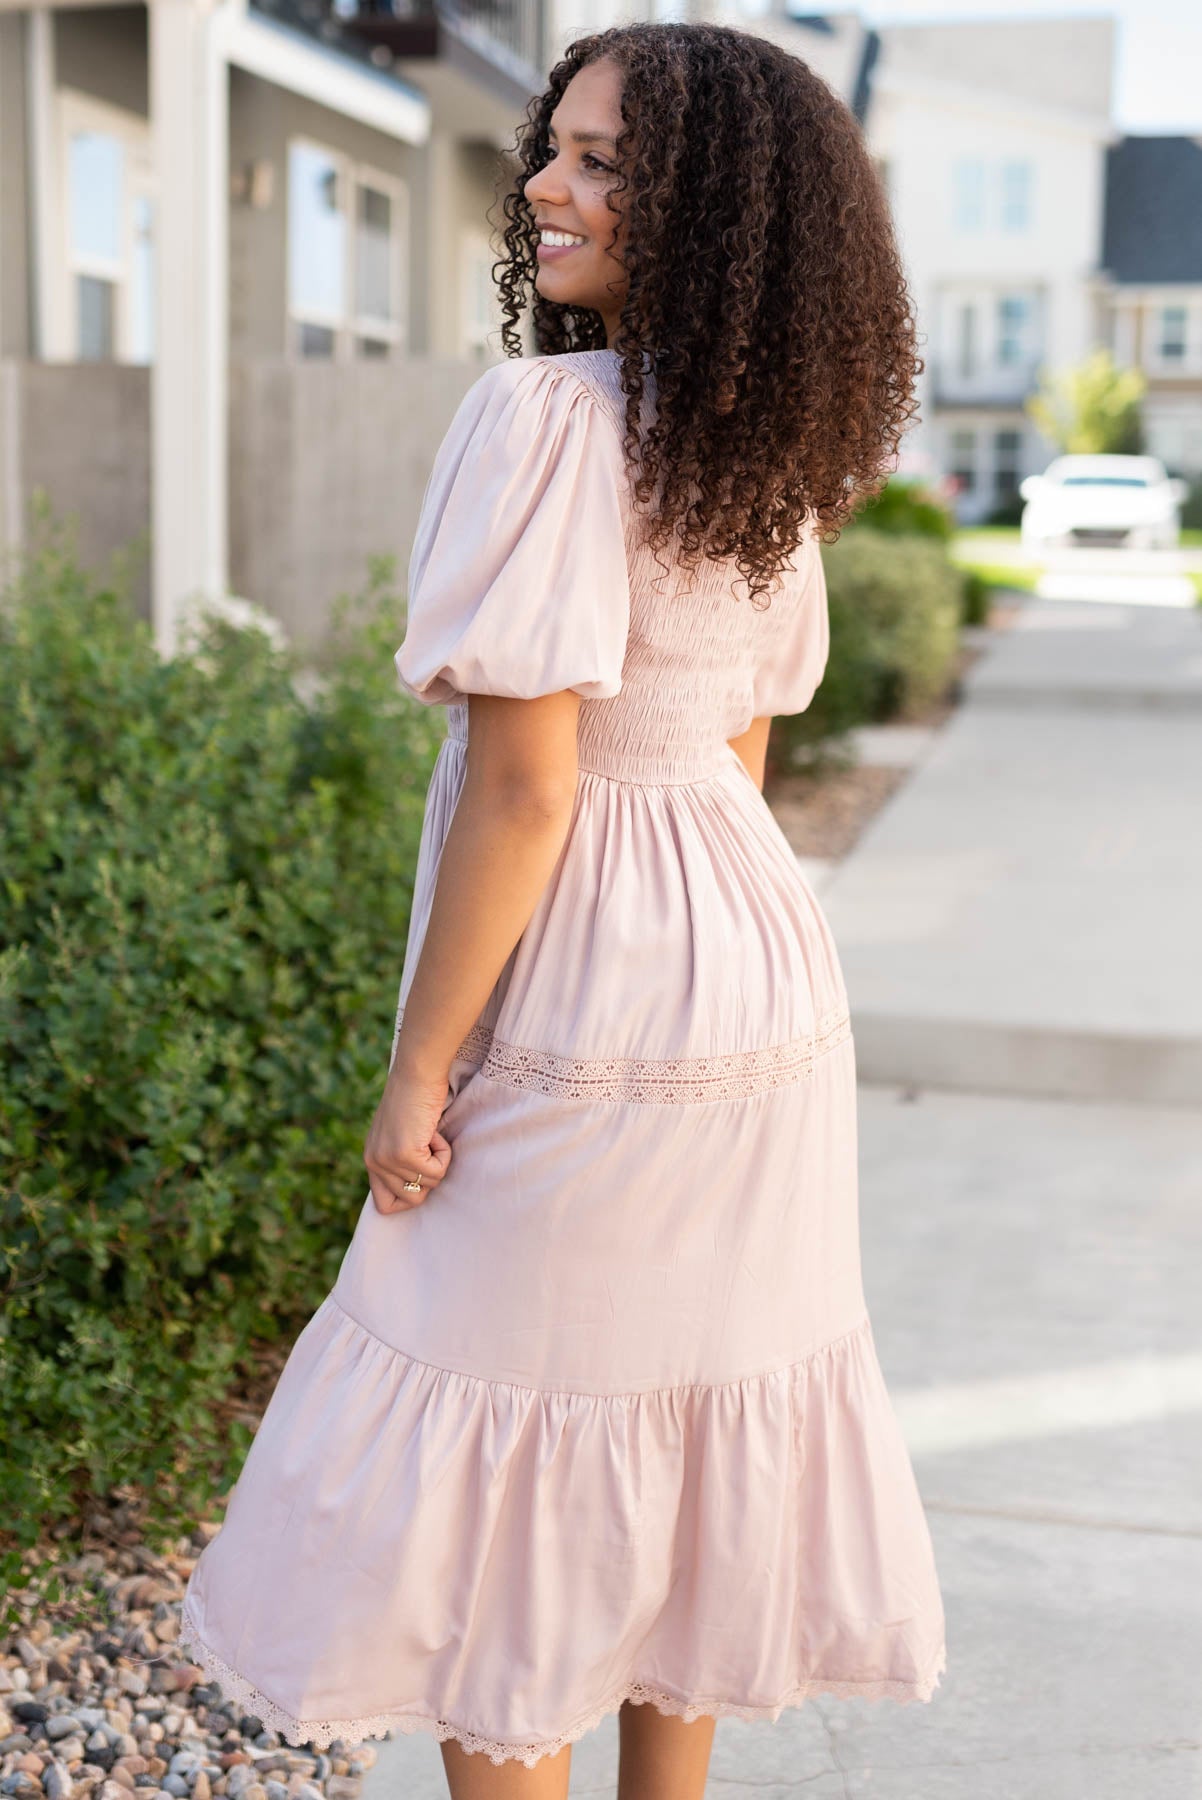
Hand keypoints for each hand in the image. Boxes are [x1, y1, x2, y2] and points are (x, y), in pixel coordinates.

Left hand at [364, 1066, 452, 1213]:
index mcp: (371, 1158)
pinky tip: (433, 1132)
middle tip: (429, 1151)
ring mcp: (387, 1160)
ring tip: (430, 1135)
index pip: (384, 1205)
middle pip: (411, 1200)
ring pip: (428, 1186)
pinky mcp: (404, 1154)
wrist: (417, 1072)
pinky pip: (437, 1172)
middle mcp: (373, 1162)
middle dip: (428, 1179)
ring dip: (438, 1162)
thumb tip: (418, 1190)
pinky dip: (444, 1154)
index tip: (420, 1173)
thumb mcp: (400, 1134)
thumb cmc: (416, 1096)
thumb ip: (400, 1160)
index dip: (408, 1196)